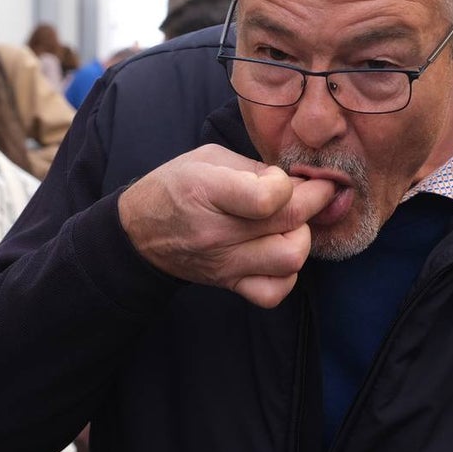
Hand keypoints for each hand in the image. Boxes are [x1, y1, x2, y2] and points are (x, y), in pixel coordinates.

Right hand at [118, 144, 335, 307]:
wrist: (139, 234)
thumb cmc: (176, 187)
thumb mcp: (209, 159)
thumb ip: (256, 168)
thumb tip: (299, 183)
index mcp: (208, 191)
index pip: (270, 197)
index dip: (292, 184)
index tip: (288, 177)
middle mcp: (217, 232)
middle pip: (291, 226)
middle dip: (313, 204)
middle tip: (308, 194)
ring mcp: (225, 264)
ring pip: (291, 260)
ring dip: (301, 238)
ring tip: (289, 225)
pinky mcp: (230, 284)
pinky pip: (275, 292)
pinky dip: (288, 274)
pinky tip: (278, 252)